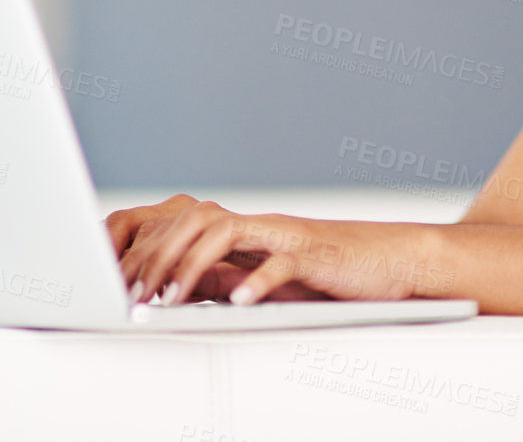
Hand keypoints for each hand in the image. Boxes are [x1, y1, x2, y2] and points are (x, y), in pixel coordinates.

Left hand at [105, 194, 438, 305]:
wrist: (395, 260)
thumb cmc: (335, 272)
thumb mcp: (272, 276)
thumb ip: (232, 276)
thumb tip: (185, 287)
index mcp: (248, 231)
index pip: (185, 224)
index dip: (150, 249)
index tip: (126, 283)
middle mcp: (263, 226)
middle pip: (195, 219)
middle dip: (159, 255)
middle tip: (138, 293)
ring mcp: (288, 237)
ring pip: (227, 231)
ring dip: (193, 264)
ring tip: (172, 296)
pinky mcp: (316, 256)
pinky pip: (282, 262)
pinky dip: (258, 282)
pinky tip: (240, 302)